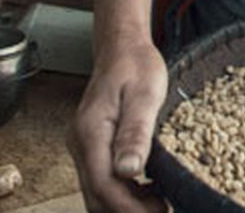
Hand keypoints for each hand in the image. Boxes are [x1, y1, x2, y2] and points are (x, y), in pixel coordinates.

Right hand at [68, 40, 168, 212]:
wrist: (122, 49)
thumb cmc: (136, 66)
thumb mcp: (145, 94)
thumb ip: (135, 131)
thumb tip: (129, 170)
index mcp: (91, 132)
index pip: (102, 184)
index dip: (128, 206)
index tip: (158, 212)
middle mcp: (81, 143)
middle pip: (96, 195)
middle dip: (127, 212)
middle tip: (163, 211)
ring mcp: (84, 146)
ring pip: (97, 191)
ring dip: (125, 204)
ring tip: (159, 203)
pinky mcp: (93, 147)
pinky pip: (101, 179)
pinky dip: (122, 193)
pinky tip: (148, 189)